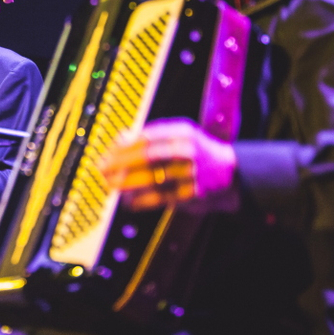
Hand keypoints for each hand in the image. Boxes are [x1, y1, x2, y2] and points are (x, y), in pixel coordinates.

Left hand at [100, 118, 236, 211]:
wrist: (231, 173)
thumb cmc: (197, 153)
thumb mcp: (179, 137)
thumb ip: (150, 136)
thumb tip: (119, 137)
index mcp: (182, 132)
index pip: (145, 137)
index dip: (122, 147)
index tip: (105, 155)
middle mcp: (187, 150)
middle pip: (146, 156)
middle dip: (119, 164)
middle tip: (101, 171)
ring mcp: (191, 173)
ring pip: (151, 178)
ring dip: (126, 184)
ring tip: (110, 186)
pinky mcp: (192, 194)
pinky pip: (160, 197)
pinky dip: (141, 200)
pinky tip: (127, 201)